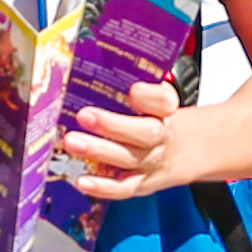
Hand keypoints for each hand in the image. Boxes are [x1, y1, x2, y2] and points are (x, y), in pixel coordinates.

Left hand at [62, 80, 196, 201]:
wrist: (179, 151)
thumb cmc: (153, 118)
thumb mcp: (150, 98)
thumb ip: (129, 83)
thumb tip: (93, 63)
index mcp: (164, 109)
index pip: (163, 100)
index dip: (150, 96)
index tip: (133, 90)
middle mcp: (160, 136)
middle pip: (144, 133)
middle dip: (112, 125)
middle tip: (84, 115)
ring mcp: (150, 162)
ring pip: (128, 159)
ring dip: (99, 151)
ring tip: (72, 142)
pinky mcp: (140, 184)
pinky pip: (123, 188)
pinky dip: (102, 187)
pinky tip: (81, 180)